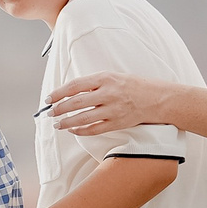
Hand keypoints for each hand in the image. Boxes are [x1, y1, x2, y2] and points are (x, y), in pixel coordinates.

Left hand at [45, 72, 168, 137]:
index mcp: (105, 78)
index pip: (76, 85)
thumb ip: (94, 83)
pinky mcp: (117, 123)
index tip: (50, 98)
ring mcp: (113, 110)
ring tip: (57, 124)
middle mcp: (108, 93)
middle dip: (59, 109)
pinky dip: (82, 131)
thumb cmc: (133, 85)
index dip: (60, 92)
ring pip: (84, 118)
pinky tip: (73, 130)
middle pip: (77, 103)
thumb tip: (72, 91)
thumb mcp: (113, 76)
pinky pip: (95, 129)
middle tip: (49, 113)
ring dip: (67, 122)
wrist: (156, 98)